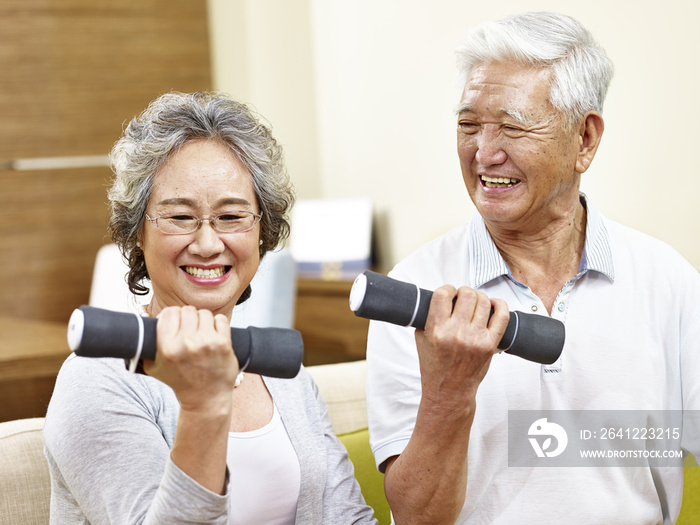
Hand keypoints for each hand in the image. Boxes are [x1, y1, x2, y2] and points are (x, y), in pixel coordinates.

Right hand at [143, 306, 238, 411]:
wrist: (206, 398)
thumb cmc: (180, 381)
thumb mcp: (154, 368)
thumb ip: (145, 347)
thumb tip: (144, 323)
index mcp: (168, 348)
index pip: (169, 313)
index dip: (171, 314)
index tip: (174, 320)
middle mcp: (187, 343)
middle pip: (187, 310)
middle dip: (187, 317)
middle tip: (189, 327)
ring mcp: (207, 342)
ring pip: (204, 313)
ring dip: (202, 320)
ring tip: (201, 331)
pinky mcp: (224, 343)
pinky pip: (221, 319)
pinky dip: (218, 323)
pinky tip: (214, 333)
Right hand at [415, 285, 508, 407]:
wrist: (449, 391)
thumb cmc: (434, 365)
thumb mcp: (422, 339)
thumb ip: (428, 317)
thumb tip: (441, 297)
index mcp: (436, 330)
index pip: (443, 294)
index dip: (447, 289)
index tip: (448, 293)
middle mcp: (456, 333)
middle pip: (466, 294)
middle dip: (464, 292)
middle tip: (462, 298)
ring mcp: (475, 338)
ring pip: (483, 301)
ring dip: (479, 297)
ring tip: (475, 303)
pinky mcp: (490, 345)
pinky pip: (502, 316)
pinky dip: (500, 305)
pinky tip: (494, 304)